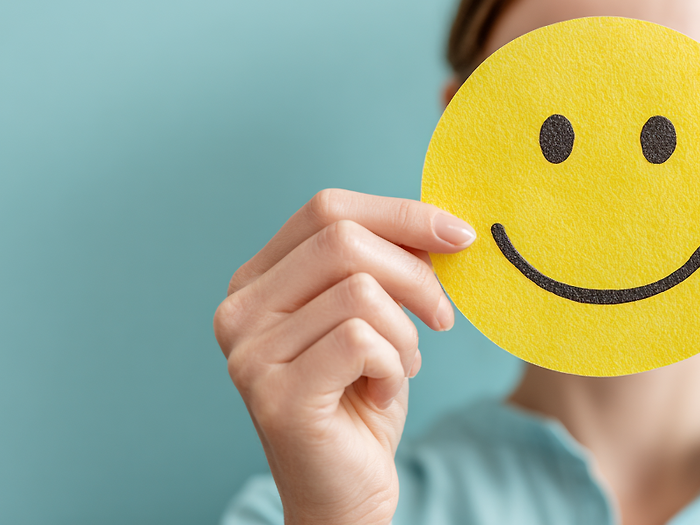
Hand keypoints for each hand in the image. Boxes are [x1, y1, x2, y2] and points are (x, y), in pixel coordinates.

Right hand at [213, 189, 474, 524]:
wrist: (346, 491)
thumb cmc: (362, 398)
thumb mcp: (378, 315)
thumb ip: (388, 263)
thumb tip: (442, 223)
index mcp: (257, 279)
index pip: (327, 209)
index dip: (401, 214)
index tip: (459, 235)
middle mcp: (240, 310)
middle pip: (343, 240)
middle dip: (415, 273)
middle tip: (442, 315)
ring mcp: (250, 353)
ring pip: (361, 292)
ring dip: (405, 333)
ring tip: (398, 366)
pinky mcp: (275, 395)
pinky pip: (362, 341)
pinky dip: (394, 365)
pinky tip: (382, 391)